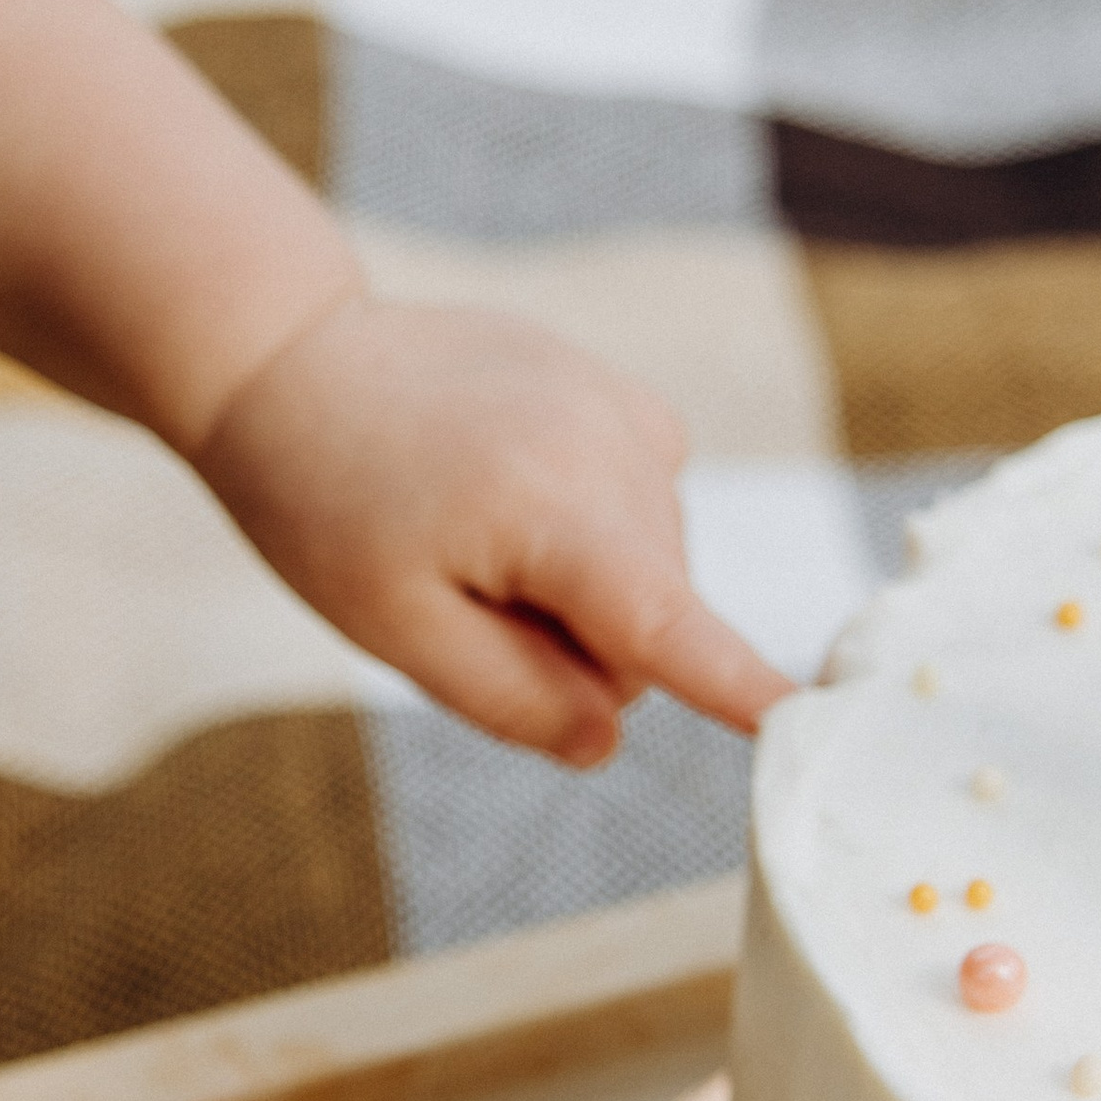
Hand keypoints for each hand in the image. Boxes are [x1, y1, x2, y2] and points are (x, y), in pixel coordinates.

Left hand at [195, 294, 791, 763]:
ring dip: (580, 583)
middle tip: (459, 598)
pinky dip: (592, 528)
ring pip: (650, 566)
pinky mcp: (620, 392)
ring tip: (470, 531)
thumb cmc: (325, 504)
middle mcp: (608, 444)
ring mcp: (620, 407)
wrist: (293, 363)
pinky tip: (512, 494)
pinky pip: (642, 506)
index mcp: (549, 508)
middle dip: (576, 643)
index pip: (664, 625)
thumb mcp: (393, 628)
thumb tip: (607, 738)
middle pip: (648, 618)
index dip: (734, 684)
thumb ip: (510, 696)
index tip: (806, 715)